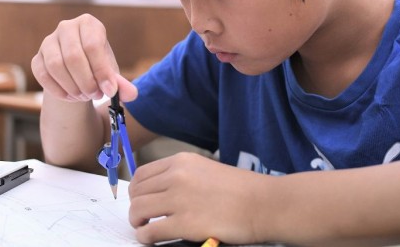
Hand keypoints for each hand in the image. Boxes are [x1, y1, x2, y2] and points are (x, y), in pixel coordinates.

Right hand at [31, 14, 137, 102]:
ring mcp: (48, 42)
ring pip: (56, 66)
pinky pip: (43, 75)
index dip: (101, 71)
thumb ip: (122, 83)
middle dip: (86, 81)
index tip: (110, 91)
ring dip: (72, 87)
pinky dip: (58, 90)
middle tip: (96, 95)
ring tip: (84, 96)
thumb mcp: (111, 72)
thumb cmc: (97, 66)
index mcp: (89, 24)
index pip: (93, 46)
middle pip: (73, 56)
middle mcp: (66, 28)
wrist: (76, 71)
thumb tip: (132, 94)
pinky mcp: (37, 58)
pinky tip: (70, 97)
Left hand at [128, 152, 266, 243]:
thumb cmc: (241, 189)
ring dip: (136, 222)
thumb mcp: (206, 169)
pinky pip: (150, 232)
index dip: (136, 190)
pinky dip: (145, 237)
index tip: (139, 199)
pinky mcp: (185, 224)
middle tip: (140, 217)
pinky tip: (150, 240)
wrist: (264, 203)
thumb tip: (161, 191)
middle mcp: (176, 176)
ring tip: (143, 228)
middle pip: (137, 191)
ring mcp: (179, 199)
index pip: (143, 174)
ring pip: (138, 210)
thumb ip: (182, 175)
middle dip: (135, 206)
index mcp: (181, 161)